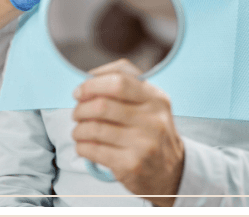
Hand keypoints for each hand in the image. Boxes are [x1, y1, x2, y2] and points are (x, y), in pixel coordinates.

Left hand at [72, 61, 183, 206]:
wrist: (171, 172)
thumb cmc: (151, 130)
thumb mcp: (149, 102)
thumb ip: (124, 83)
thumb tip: (90, 78)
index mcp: (156, 98)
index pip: (118, 81)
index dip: (92, 85)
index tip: (80, 91)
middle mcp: (153, 120)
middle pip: (103, 106)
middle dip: (81, 108)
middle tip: (77, 113)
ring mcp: (144, 144)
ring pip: (95, 129)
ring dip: (79, 129)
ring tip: (78, 131)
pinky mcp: (132, 165)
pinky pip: (94, 151)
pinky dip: (82, 146)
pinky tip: (83, 145)